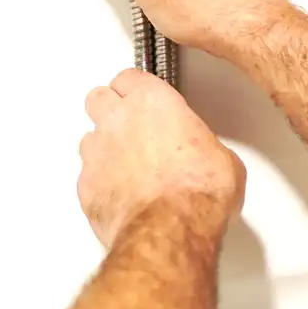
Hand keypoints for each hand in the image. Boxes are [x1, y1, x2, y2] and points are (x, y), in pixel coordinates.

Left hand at [79, 69, 245, 248]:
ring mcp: (97, 152)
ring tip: (126, 167)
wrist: (171, 231)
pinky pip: (87, 176)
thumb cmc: (198, 193)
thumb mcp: (222, 159)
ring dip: (104, 148)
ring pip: (89, 138)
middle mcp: (118, 120)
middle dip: (110, 109)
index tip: (143, 97)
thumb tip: (206, 157)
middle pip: (99, 98)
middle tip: (129, 125)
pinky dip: (100, 183)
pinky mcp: (85, 185)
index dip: (136, 89)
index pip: (130, 77)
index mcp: (151, 101)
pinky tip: (120, 195)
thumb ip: (202, 144)